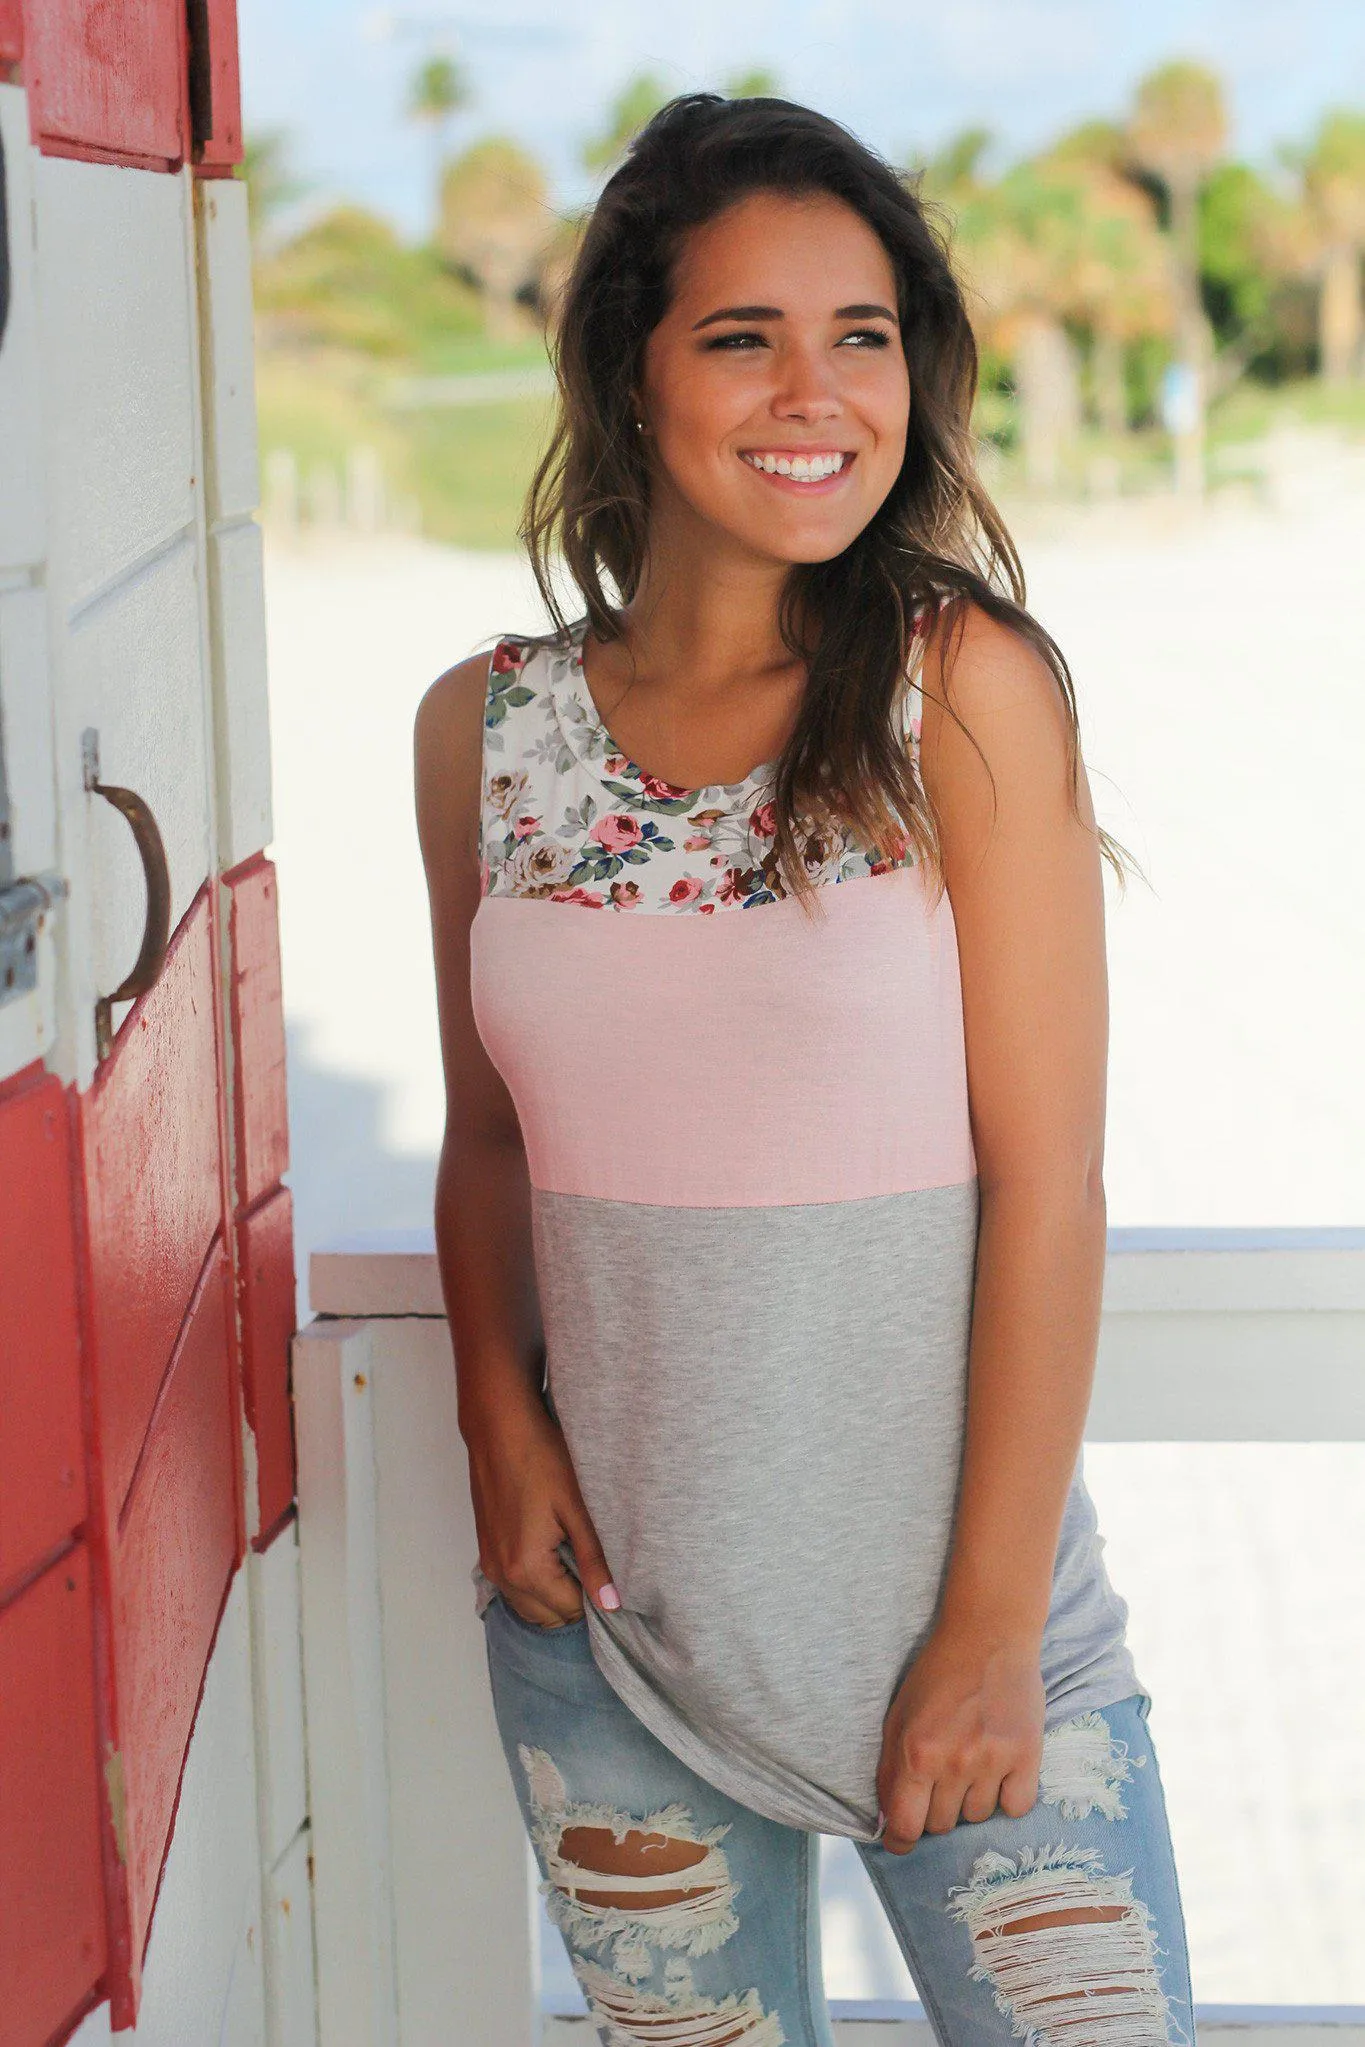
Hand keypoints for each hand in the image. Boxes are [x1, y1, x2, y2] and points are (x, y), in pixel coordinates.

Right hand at [465, 1395, 619, 1626]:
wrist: (499, 1427)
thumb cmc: (541, 1459)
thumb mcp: (576, 1509)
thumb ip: (594, 1561)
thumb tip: (612, 1605)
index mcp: (527, 1569)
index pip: (571, 1610)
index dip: (596, 1597)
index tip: (609, 1573)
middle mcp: (503, 1576)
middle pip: (548, 1616)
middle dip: (574, 1600)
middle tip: (595, 1567)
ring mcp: (490, 1565)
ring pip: (529, 1605)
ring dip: (553, 1595)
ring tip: (574, 1557)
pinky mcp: (486, 1551)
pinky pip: (513, 1587)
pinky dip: (534, 1584)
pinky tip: (551, 1552)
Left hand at [875, 1618, 1044, 1852]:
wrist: (988, 1636)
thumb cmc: (937, 1675)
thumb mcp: (898, 1716)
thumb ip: (890, 1769)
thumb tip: (887, 1820)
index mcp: (916, 1753)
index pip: (906, 1827)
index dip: (900, 1842)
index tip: (902, 1842)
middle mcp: (954, 1763)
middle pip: (942, 1826)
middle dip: (936, 1810)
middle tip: (941, 1780)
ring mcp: (993, 1761)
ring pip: (978, 1817)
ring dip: (970, 1800)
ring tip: (972, 1762)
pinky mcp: (1027, 1756)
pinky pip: (1015, 1807)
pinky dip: (1007, 1797)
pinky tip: (1000, 1770)